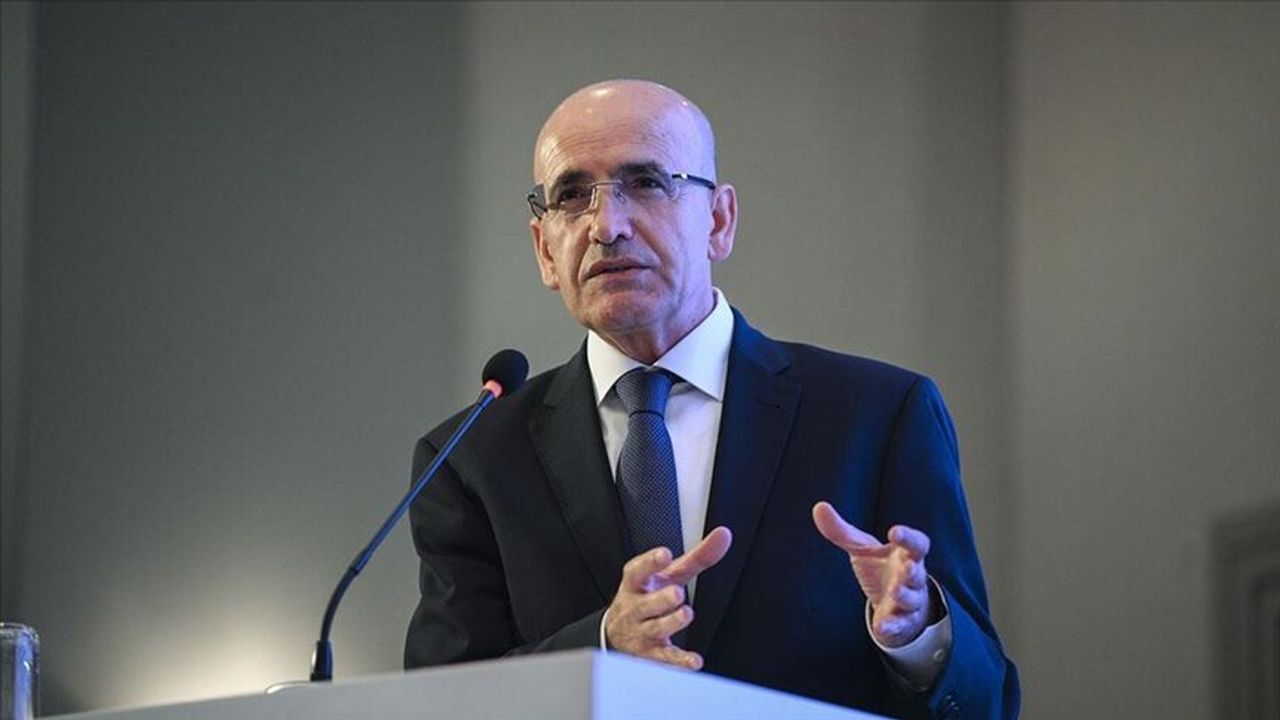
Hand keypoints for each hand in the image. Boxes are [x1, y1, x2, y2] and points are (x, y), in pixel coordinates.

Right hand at [604, 526, 731, 669]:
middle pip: (647, 604)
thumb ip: (697, 556)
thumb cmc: (649, 595)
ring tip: (685, 614)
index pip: (638, 571)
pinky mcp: (650, 654)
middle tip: (677, 593)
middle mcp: (636, 608)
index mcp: (637, 584)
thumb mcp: (669, 575)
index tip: (664, 554)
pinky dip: (679, 662)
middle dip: (661, 598)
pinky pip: (665, 659)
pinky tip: (694, 661)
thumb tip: (724, 535)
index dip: (650, 563)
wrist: (618, 633)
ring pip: (654, 629)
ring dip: (670, 623)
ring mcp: (641, 632)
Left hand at [812, 501, 934, 647]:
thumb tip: (819, 507)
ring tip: (894, 590)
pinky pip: (898, 624)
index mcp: (905, 554)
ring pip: (911, 599)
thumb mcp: (862, 549)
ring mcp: (908, 601)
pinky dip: (891, 626)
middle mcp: (911, 577)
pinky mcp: (900, 622)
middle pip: (917, 573)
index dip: (908, 537)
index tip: (894, 531)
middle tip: (906, 566)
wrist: (897, 603)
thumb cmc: (882, 568)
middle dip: (912, 570)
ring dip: (904, 595)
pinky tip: (881, 626)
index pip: (916, 544)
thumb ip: (842, 531)